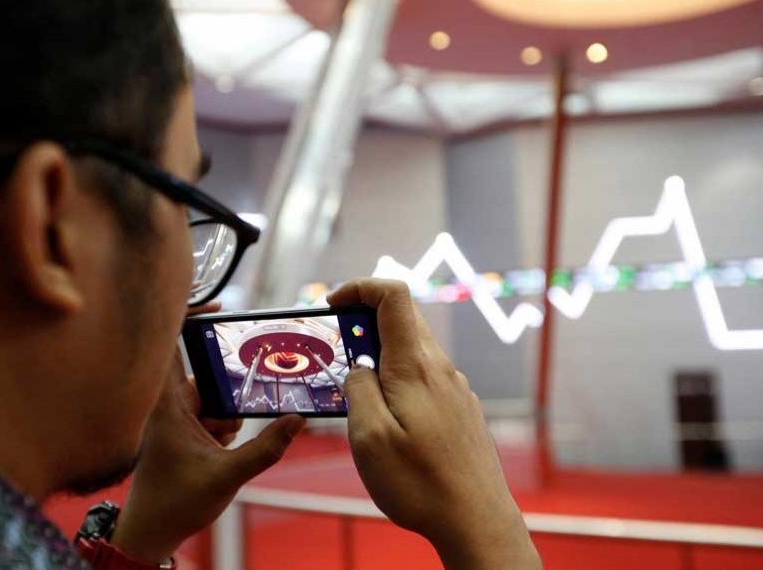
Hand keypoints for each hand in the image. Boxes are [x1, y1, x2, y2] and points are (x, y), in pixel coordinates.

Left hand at [111, 302, 305, 562]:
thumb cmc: (174, 504)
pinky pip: (210, 412)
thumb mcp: (228, 475)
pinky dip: (222, 424)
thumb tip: (298, 421)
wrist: (151, 532)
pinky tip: (221, 448)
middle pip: (203, 371)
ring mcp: (174, 416)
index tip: (219, 307)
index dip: (189, 316)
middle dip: (227, 388)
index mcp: (167, 404)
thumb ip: (266, 448)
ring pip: (211, 395)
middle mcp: (167, 403)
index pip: (169, 343)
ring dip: (225, 414)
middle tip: (236, 410)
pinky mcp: (181, 429)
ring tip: (222, 442)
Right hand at [328, 279, 540, 569]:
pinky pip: (423, 376)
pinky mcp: (459, 408)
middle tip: (336, 355)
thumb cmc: (420, 483)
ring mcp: (454, 388)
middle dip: (363, 324)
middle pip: (401, 319)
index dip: (359, 287)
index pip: (393, 295)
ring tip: (357, 395)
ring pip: (411, 350)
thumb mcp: (369, 437)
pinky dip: (397, 379)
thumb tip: (358, 367)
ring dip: (379, 355)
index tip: (333, 306)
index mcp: (414, 366)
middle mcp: (439, 368)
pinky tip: (387, 418)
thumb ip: (358, 389)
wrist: (476, 520)